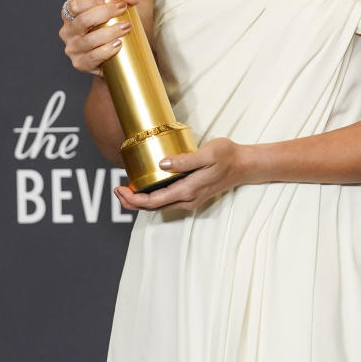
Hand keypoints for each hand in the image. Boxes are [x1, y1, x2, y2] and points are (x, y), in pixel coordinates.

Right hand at [58, 0, 139, 74]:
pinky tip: (118, 44)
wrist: (115, 57)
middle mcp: (68, 32)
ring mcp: (73, 49)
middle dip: (105, 13)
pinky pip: (93, 57)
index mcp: (70, 15)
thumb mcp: (116, 7)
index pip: (75, 5)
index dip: (93, 0)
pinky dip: (107, 50)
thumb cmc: (112, 26)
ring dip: (110, 32)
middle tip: (123, 9)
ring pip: (90, 40)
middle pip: (83, 20)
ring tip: (126, 27)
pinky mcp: (81, 63)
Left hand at [113, 138, 247, 212]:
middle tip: (116, 190)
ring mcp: (190, 200)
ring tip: (126, 190)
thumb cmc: (227, 156)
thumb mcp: (208, 153)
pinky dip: (152, 198)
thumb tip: (162, 165)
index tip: (120, 189)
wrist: (244, 165)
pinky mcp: (191, 196)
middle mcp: (187, 200)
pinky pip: (166, 202)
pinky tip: (146, 189)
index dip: (133, 199)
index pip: (153, 201)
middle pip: (152, 208)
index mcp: (188, 190)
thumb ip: (185, 160)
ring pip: (159, 207)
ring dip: (140, 201)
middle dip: (131, 202)